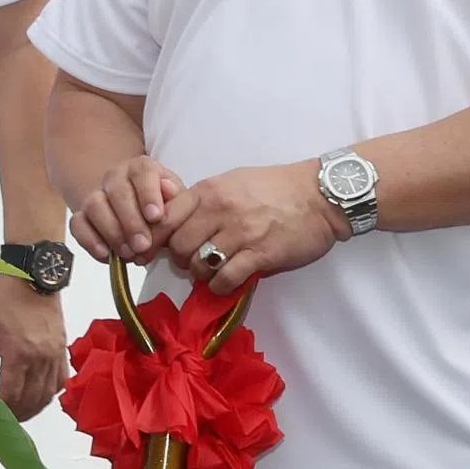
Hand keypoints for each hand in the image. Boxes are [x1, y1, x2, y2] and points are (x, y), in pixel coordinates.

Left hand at [0, 269, 68, 416]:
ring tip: (20, 412)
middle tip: (4, 418)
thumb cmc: (4, 300)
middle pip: (31, 399)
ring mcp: (55, 355)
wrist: (34, 278)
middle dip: (16, 414)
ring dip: (33, 408)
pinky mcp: (63, 350)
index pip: (11, 395)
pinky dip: (50, 394)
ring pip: (47, 394)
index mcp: (18, 353)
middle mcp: (41, 358)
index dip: (1, 409)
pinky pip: (61, 381)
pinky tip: (39, 397)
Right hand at [66, 154, 183, 270]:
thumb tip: (168, 190)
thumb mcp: (178, 201)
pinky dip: (90, 240)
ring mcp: (96, 195)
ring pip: (94, 205)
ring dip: (112, 232)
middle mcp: (115, 177)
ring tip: (128, 253)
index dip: (148, 194)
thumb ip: (176, 198)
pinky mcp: (82, 216)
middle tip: (143, 245)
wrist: (142, 215)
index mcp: (142, 168)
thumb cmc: (163, 208)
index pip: (142, 173)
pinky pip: (78, 224)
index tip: (156, 216)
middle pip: (117, 192)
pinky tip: (106, 254)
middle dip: (130, 221)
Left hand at [157, 159, 347, 289]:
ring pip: (198, 264)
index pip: (163, 217)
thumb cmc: (275, 188)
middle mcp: (220, 210)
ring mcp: (241, 233)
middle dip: (179, 259)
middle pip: (177, 246)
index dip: (151, 239)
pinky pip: (226, 279)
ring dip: (200, 274)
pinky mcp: (261, 255)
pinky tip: (226, 283)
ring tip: (211, 271)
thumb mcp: (232, 182)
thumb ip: (203, 200)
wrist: (320, 195)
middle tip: (191, 261)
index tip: (149, 252)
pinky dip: (220, 286)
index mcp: (209, 191)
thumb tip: (174, 221)